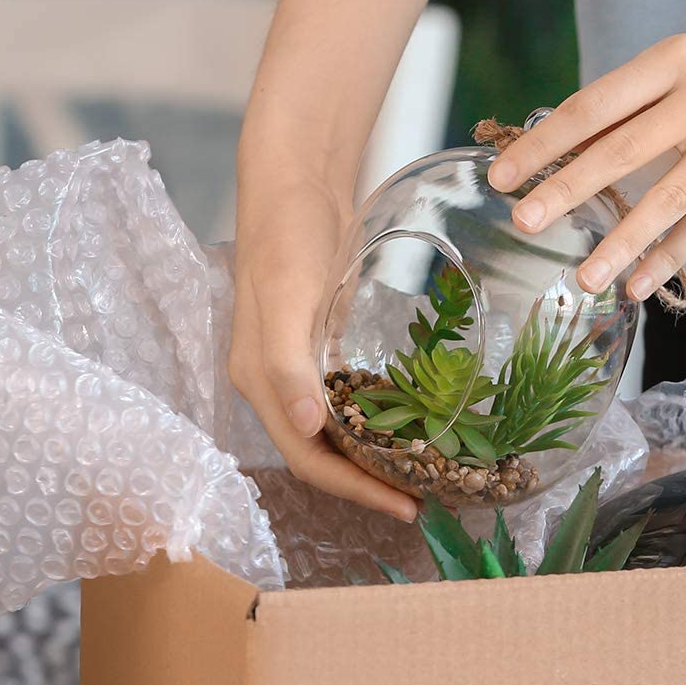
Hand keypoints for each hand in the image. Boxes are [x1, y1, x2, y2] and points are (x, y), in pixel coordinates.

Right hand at [228, 161, 418, 522]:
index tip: (405, 505)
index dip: (353, 489)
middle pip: (320, 456)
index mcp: (259, 382)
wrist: (295, 179)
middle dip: (368, 485)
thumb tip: (304, 427)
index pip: (307, 459)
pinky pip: (346, 400)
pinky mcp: (319, 345)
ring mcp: (297, 365)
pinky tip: (406, 426)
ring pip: (333, 433)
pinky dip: (373, 422)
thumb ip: (287, 363)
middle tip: (425, 500)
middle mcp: (275, 383)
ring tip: (421, 474)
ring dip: (372, 460)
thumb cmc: (285, 235)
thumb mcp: (286, 296)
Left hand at [485, 0, 685, 299]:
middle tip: (521, 223)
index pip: (594, 105)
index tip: (502, 173)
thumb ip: (647, 98)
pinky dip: (672, 257)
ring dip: (619, 242)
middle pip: (619, 150)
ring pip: (665, 198)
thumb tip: (578, 141)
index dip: (545, 142)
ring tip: (581, 278)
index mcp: (676, 58)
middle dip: (564, 190)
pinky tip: (640, 285)